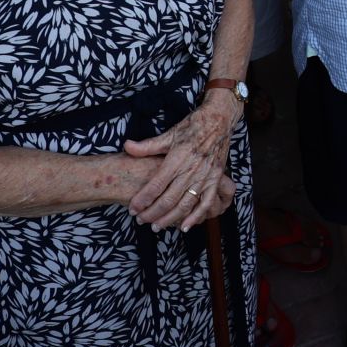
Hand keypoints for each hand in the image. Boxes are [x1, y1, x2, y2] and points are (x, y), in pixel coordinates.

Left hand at [123, 101, 233, 230]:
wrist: (219, 120)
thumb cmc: (193, 126)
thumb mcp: (169, 134)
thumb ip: (148, 145)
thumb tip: (127, 146)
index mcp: (176, 158)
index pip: (156, 185)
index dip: (142, 200)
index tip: (133, 209)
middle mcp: (190, 170)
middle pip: (168, 199)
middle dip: (152, 213)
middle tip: (140, 220)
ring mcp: (204, 176)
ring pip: (185, 204)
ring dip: (170, 218)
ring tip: (156, 227)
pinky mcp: (215, 179)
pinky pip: (206, 203)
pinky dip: (196, 217)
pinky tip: (185, 227)